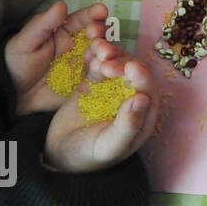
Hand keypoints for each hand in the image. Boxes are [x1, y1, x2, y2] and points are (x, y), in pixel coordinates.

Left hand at [6, 0, 109, 115]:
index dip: (92, 14)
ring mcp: (84, 66)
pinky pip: (99, 77)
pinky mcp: (86, 84)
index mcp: (65, 33)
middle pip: (97, 37)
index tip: (102, 10)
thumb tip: (61, 4)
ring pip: (102, 56)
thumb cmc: (16, 63)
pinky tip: (104, 69)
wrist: (11, 94)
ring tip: (103, 53)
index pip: (82, 20)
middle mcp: (79, 47)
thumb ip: (44, 24)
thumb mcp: (26, 42)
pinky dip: (104, 72)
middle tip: (99, 35)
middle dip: (102, 34)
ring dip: (107, 52)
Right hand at [43, 39, 159, 172]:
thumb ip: (127, 125)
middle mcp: (131, 96)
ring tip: (98, 48)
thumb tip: (143, 99)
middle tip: (106, 59)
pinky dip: (95, 54)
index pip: (147, 89)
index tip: (130, 67)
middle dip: (123, 61)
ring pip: (116, 63)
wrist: (59, 157)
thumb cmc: (89, 158)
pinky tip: (90, 47)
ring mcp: (112, 87)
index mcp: (143, 114)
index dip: (141, 77)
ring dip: (110, 53)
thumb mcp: (109, 146)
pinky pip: (96, 64)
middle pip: (133, 72)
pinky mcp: (94, 82)